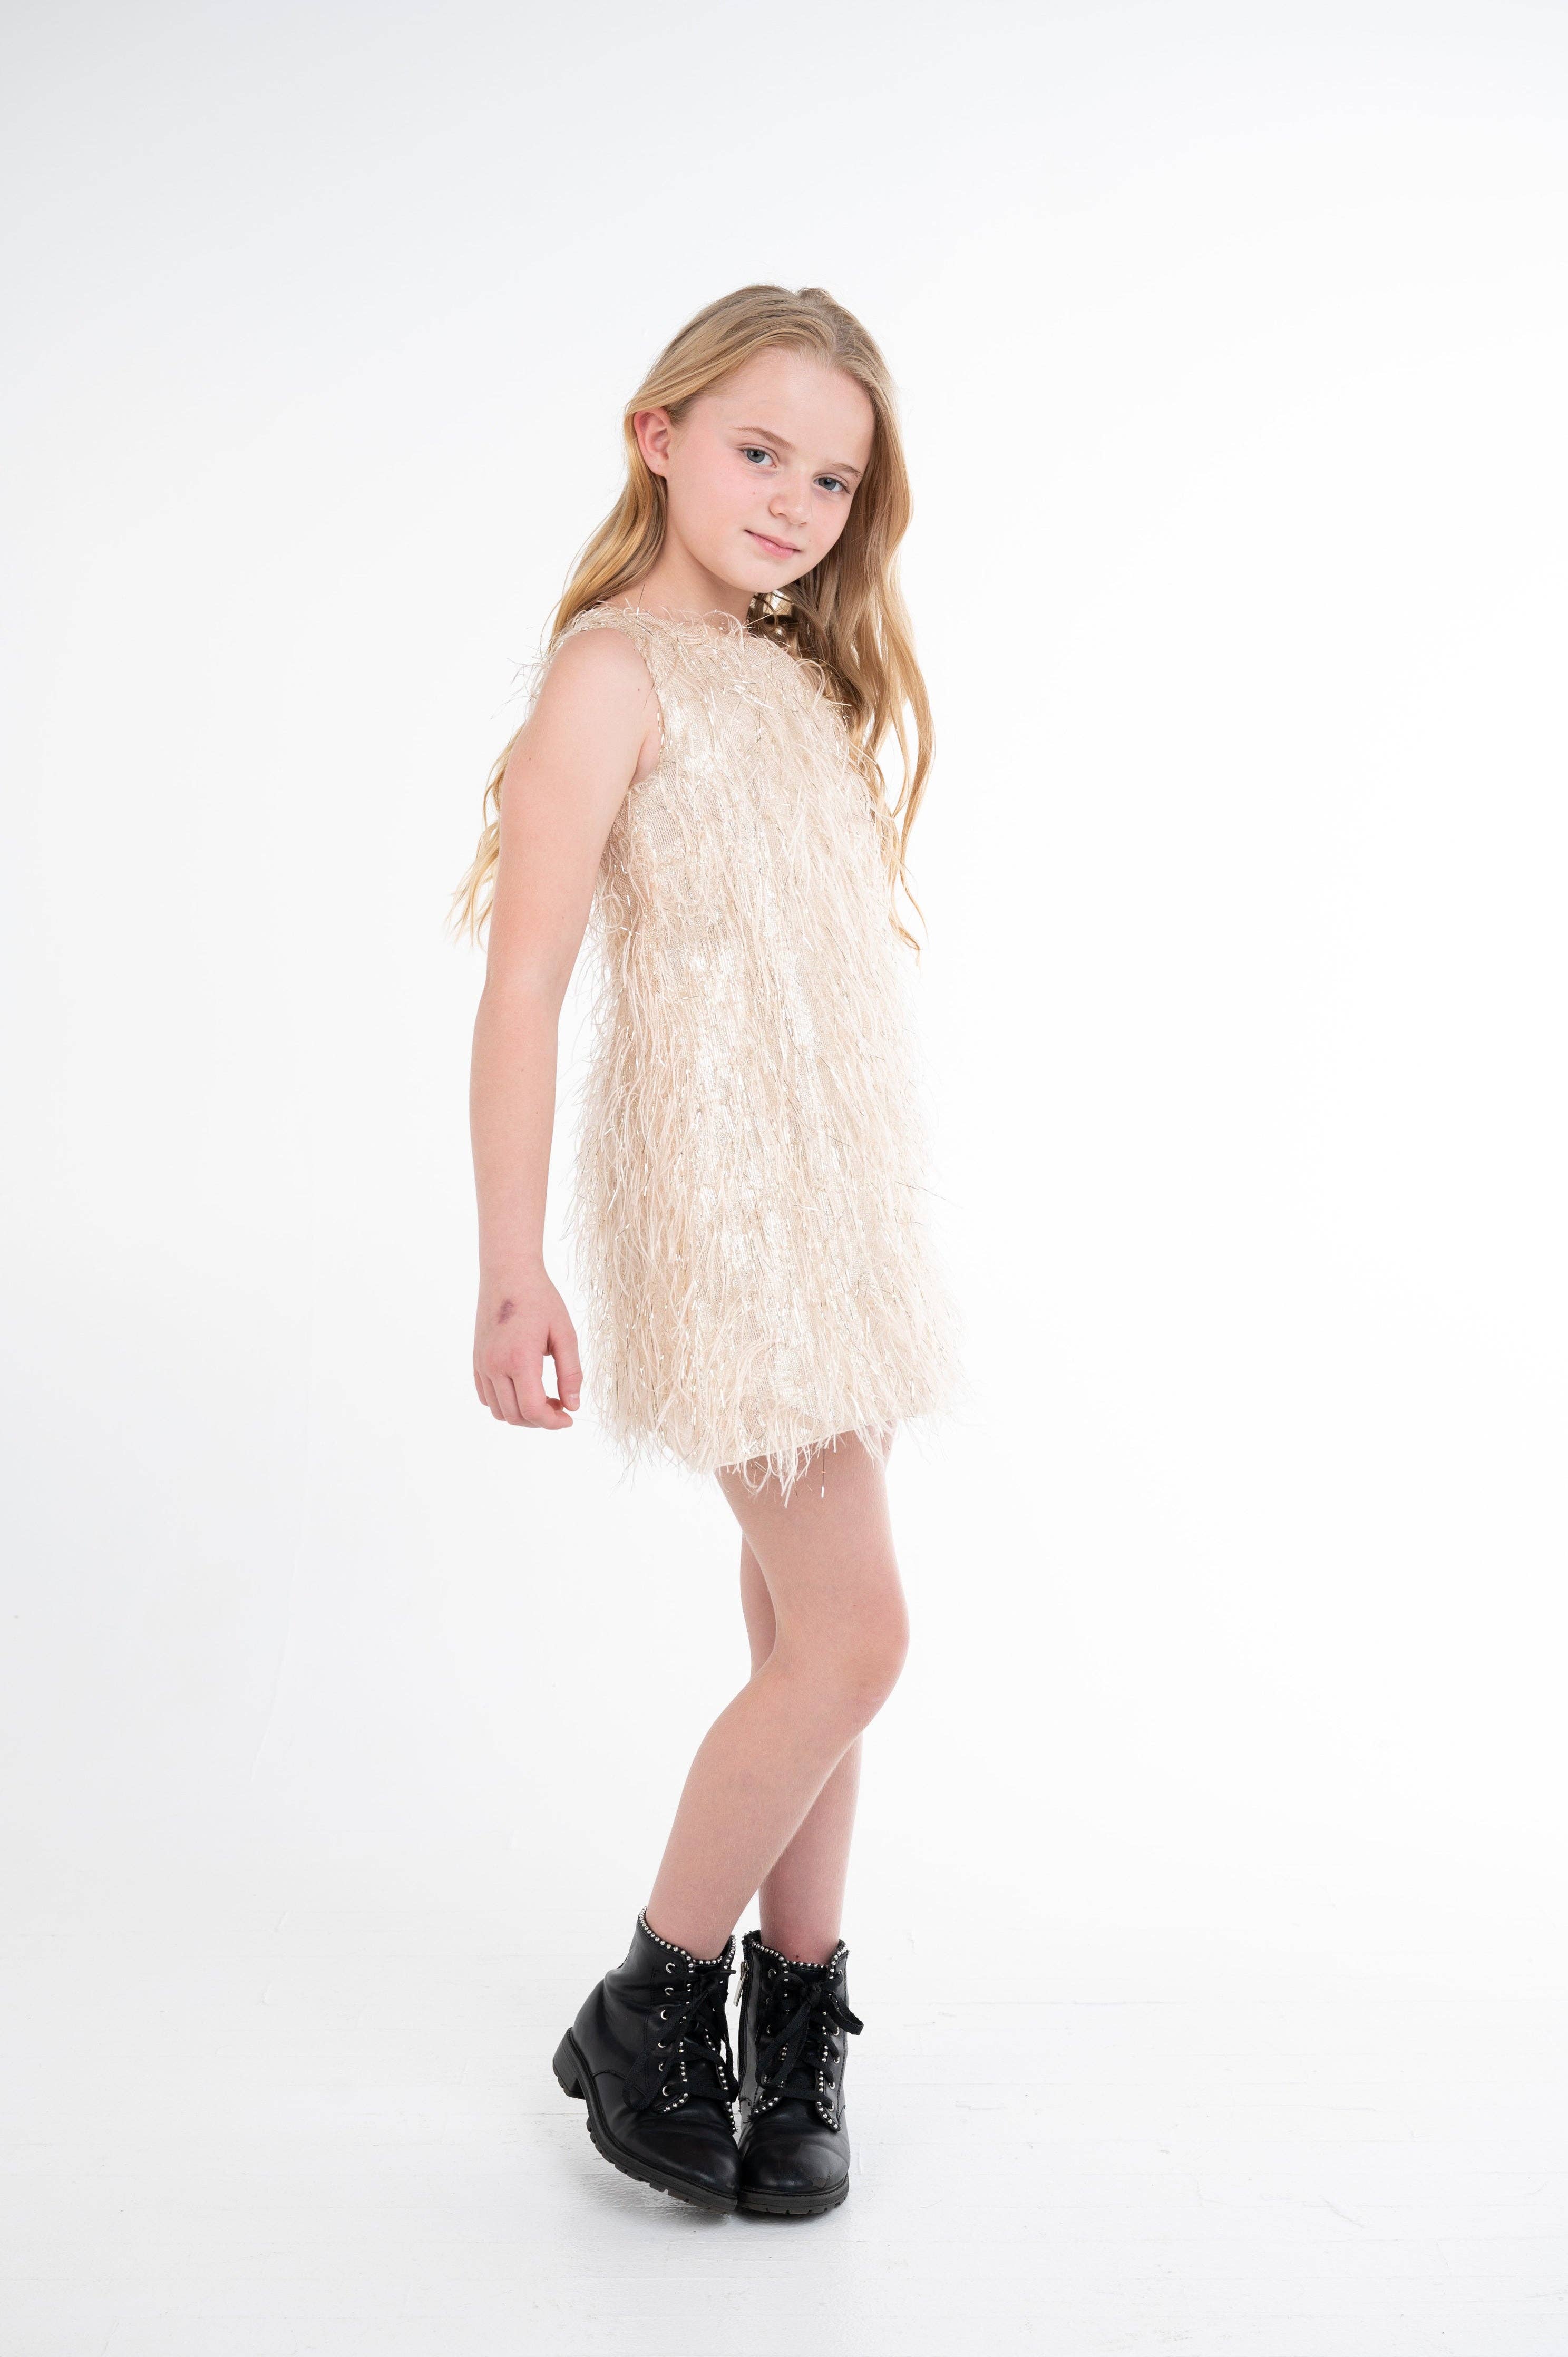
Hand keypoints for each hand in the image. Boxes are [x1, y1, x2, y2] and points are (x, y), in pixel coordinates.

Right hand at [473, 1270, 581, 1428]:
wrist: (508, 1274)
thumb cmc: (540, 1299)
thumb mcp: (565, 1334)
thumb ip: (571, 1373)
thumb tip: (573, 1406)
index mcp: (519, 1359)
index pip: (533, 1410)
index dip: (553, 1422)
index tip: (569, 1418)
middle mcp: (495, 1366)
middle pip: (516, 1416)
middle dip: (541, 1420)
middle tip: (561, 1407)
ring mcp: (482, 1364)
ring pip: (499, 1411)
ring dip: (522, 1415)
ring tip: (544, 1399)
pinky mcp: (477, 1361)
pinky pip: (486, 1397)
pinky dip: (504, 1404)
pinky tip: (523, 1390)